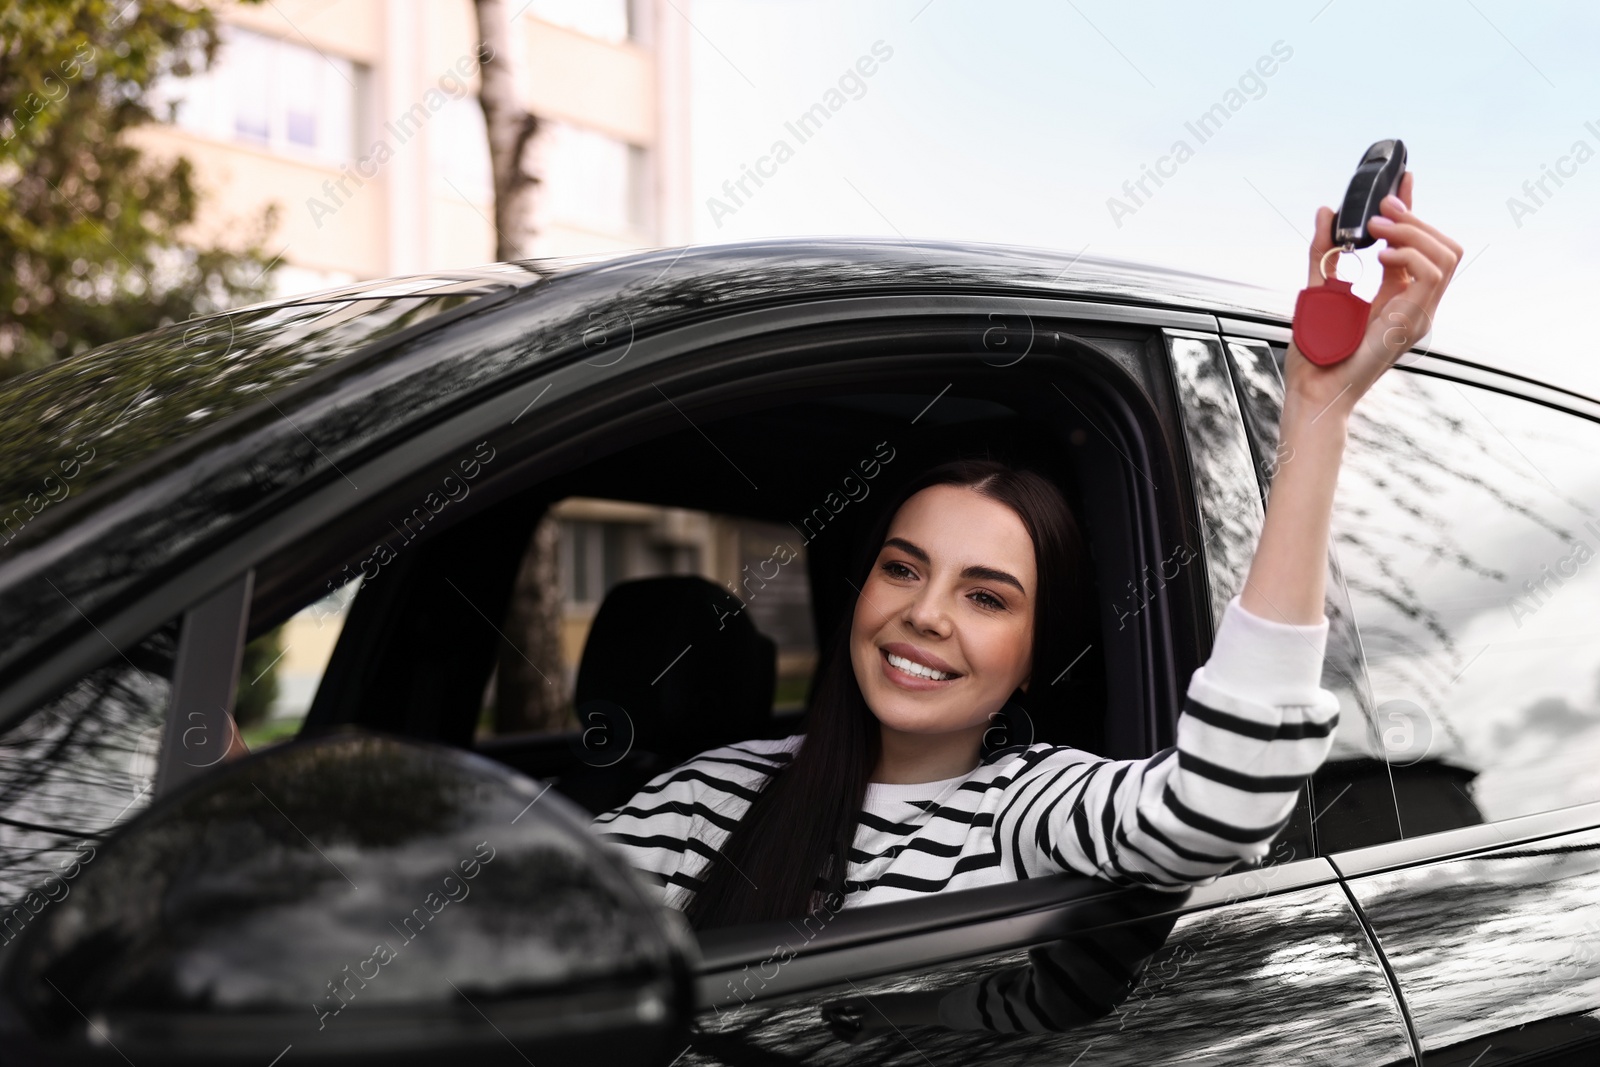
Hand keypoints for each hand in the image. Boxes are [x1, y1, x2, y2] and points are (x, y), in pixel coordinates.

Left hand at [1285, 171, 1463, 418]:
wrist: (1313, 391)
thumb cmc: (1316, 354)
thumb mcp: (1317, 288)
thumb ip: (1324, 252)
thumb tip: (1328, 211)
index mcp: (1396, 296)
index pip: (1417, 244)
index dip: (1414, 208)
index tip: (1401, 179)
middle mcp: (1414, 304)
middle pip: (1442, 246)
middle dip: (1415, 216)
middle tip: (1379, 207)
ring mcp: (1418, 314)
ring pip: (1446, 255)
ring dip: (1414, 231)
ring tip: (1378, 228)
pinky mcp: (1412, 322)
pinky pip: (1432, 275)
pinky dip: (1411, 254)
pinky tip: (1383, 252)